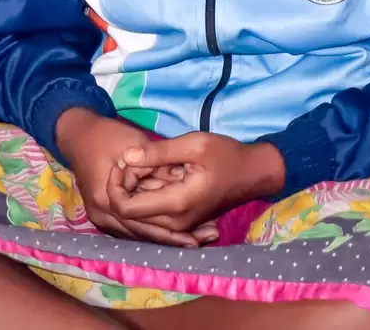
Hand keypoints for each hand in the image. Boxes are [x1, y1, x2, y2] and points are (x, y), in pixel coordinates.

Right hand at [53, 109, 200, 246]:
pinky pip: (131, 229)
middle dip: (170, 239)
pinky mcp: (104, 215)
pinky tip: (175, 234)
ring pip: (137, 235)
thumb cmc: (106, 135)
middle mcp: (101, 215)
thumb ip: (154, 165)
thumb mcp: (134, 144)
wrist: (78, 136)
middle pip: (140, 234)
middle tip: (201, 241)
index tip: (192, 230)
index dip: (167, 229)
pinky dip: (152, 230)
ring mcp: (100, 218)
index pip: (140, 221)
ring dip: (163, 238)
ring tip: (195, 242)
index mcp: (104, 199)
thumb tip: (179, 181)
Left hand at [107, 132, 283, 239]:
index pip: (125, 208)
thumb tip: (125, 156)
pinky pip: (153, 213)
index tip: (124, 161)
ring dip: (137, 189)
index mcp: (176, 204)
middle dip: (126, 185)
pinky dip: (149, 193)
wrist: (253, 173)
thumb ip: (158, 152)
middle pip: (128, 213)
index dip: (116, 185)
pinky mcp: (181, 221)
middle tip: (138, 159)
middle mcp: (174, 222)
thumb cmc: (226, 155)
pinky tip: (160, 173)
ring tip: (151, 163)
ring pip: (139, 214)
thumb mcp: (194, 144)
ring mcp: (178, 225)